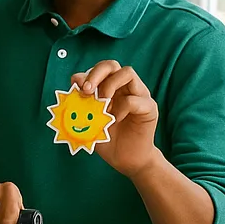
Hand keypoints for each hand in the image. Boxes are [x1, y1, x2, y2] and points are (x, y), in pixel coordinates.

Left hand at [72, 61, 159, 178]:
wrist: (124, 159)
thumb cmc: (105, 137)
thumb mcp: (87, 118)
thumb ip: (80, 100)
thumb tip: (76, 81)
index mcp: (109, 87)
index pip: (98, 69)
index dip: (86, 76)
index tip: (77, 91)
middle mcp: (125, 87)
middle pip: (112, 64)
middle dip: (96, 73)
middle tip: (87, 90)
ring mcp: (139, 95)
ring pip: (127, 73)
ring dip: (109, 86)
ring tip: (102, 105)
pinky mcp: (149, 108)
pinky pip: (135, 99)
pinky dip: (121, 108)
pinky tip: (115, 120)